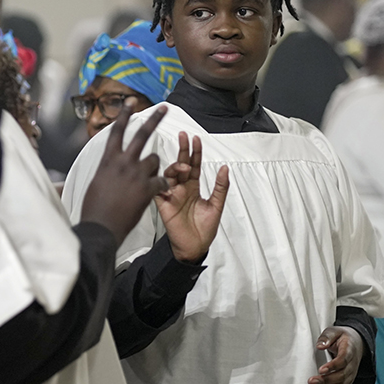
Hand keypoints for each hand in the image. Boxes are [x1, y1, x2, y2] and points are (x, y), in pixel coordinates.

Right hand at [79, 101, 168, 245]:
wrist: (100, 227)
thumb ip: (107, 170)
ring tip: (147, 180)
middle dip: (155, 119)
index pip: (117, 131)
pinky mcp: (147, 188)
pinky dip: (161, 186)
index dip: (124, 115)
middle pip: (142, 135)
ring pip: (155, 160)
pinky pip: (161, 181)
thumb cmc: (94, 208)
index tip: (131, 102)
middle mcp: (123, 163)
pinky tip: (157, 192)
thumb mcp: (96, 182)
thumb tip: (109, 167)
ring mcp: (136, 175)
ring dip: (154, 168)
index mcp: (108, 160)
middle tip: (164, 108)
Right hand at [155, 132, 228, 262]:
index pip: (194, 165)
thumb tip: (224, 168)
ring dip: (176, 167)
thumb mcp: (216, 206)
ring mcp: (171, 195)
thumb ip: (220, 187)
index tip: (196, 139)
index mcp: (193, 187)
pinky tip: (168, 179)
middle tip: (184, 136)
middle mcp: (181, 188)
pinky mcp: (163, 205)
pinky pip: (158, 190)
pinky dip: (161, 182)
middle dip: (182, 150)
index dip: (195, 152)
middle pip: (181, 165)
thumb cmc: (204, 229)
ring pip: (169, 174)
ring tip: (185, 165)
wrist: (194, 247)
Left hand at [307, 326, 363, 383]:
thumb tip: (320, 346)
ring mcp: (351, 374)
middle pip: (342, 376)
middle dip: (326, 381)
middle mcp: (352, 365)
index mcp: (349, 351)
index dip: (333, 366)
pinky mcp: (348, 381)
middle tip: (311, 381)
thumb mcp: (334, 331)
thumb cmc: (342, 337)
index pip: (343, 361)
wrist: (357, 343)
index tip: (321, 370)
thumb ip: (327, 337)